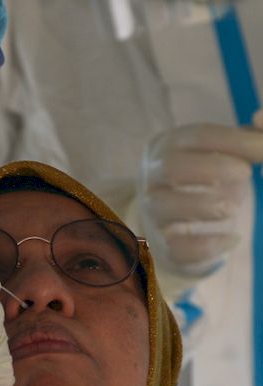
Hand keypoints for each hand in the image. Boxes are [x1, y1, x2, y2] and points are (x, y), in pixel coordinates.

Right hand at [140, 113, 262, 275]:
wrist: (168, 223)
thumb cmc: (202, 179)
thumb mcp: (221, 152)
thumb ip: (248, 139)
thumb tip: (260, 119)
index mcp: (168, 147)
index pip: (198, 136)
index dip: (234, 141)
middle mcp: (152, 178)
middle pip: (170, 166)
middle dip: (212, 168)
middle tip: (245, 174)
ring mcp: (152, 213)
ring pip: (163, 205)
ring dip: (203, 204)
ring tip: (233, 208)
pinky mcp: (161, 245)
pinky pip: (175, 247)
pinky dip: (206, 245)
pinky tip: (232, 239)